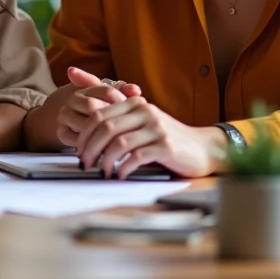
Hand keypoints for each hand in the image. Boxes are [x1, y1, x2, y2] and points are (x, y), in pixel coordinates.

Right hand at [56, 67, 140, 148]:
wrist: (72, 119)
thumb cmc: (97, 107)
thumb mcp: (109, 97)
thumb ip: (123, 91)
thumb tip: (136, 90)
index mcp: (87, 87)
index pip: (105, 90)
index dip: (121, 100)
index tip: (134, 111)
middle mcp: (73, 99)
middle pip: (93, 106)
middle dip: (111, 118)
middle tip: (128, 128)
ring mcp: (65, 115)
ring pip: (84, 124)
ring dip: (101, 135)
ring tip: (119, 141)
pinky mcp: (61, 132)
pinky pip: (77, 140)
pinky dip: (91, 146)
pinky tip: (105, 151)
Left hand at [75, 97, 226, 178]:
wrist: (201, 148)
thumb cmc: (165, 138)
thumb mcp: (142, 122)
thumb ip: (119, 119)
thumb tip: (86, 126)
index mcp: (134, 102)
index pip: (99, 114)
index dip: (84, 133)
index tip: (78, 150)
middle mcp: (144, 111)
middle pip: (105, 127)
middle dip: (90, 147)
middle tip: (84, 163)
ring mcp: (156, 127)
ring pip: (119, 142)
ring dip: (105, 160)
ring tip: (101, 171)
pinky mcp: (166, 146)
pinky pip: (137, 157)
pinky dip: (123, 168)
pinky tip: (119, 175)